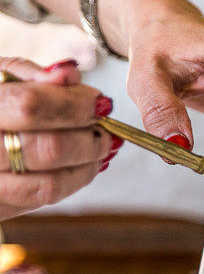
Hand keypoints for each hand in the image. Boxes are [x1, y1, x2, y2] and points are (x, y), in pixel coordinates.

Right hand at [0, 57, 119, 220]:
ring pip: (50, 184)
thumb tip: (70, 73)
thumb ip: (30, 74)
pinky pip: (43, 200)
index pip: (31, 106)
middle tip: (104, 126)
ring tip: (100, 146)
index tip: (100, 102)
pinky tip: (84, 164)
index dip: (74, 104)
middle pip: (48, 149)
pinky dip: (74, 181)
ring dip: (87, 164)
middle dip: (88, 137)